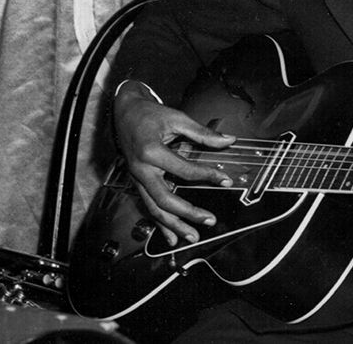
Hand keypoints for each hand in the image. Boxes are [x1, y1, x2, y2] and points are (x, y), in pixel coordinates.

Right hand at [114, 81, 236, 244]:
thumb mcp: (177, 118)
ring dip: (174, 225)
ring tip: (193, 236)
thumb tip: (228, 140)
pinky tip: (172, 239)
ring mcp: (137, 179)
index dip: (207, 176)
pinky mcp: (137, 183)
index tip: (225, 181)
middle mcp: (141, 169)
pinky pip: (148, 207)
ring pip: (154, 209)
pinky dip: (160, 225)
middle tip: (209, 220)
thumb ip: (203, 133)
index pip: (184, 170)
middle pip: (165, 199)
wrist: (124, 112)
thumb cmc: (149, 115)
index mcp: (151, 151)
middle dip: (188, 213)